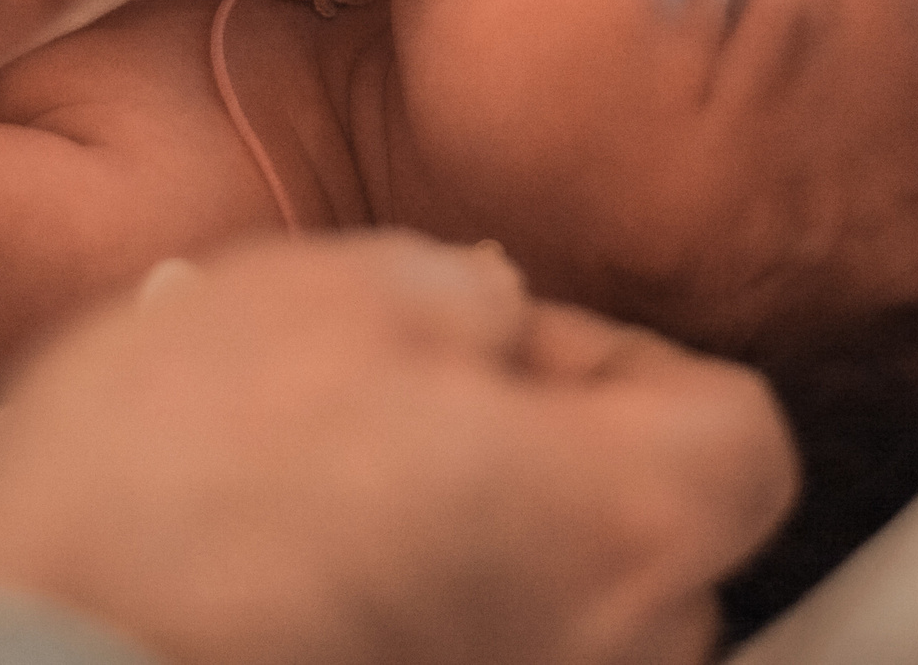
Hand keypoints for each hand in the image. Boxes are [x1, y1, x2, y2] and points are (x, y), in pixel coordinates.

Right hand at [0, 234, 795, 664]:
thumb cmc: (176, 506)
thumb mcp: (315, 300)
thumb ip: (451, 288)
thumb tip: (486, 308)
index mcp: (623, 520)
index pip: (741, 433)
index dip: (622, 360)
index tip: (498, 338)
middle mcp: (611, 656)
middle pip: (653, 537)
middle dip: (547, 456)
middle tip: (397, 403)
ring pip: (558, 619)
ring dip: (478, 549)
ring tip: (322, 500)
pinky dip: (417, 627)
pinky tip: (298, 586)